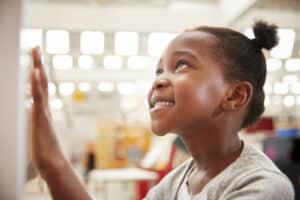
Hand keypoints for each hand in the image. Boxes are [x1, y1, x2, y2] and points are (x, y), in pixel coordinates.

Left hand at [30, 47, 64, 175]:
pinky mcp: (40, 118)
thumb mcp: (35, 131)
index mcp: (41, 109)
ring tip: (35, 51)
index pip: (38, 86)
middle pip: (41, 80)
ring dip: (37, 67)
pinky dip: (37, 84)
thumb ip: (32, 120)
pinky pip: (38, 98)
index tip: (35, 59)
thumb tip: (27, 114)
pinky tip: (35, 72)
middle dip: (37, 63)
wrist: (51, 163)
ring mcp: (42, 111)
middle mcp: (42, 107)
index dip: (36, 72)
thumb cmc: (43, 150)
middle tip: (36, 47)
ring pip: (40, 85)